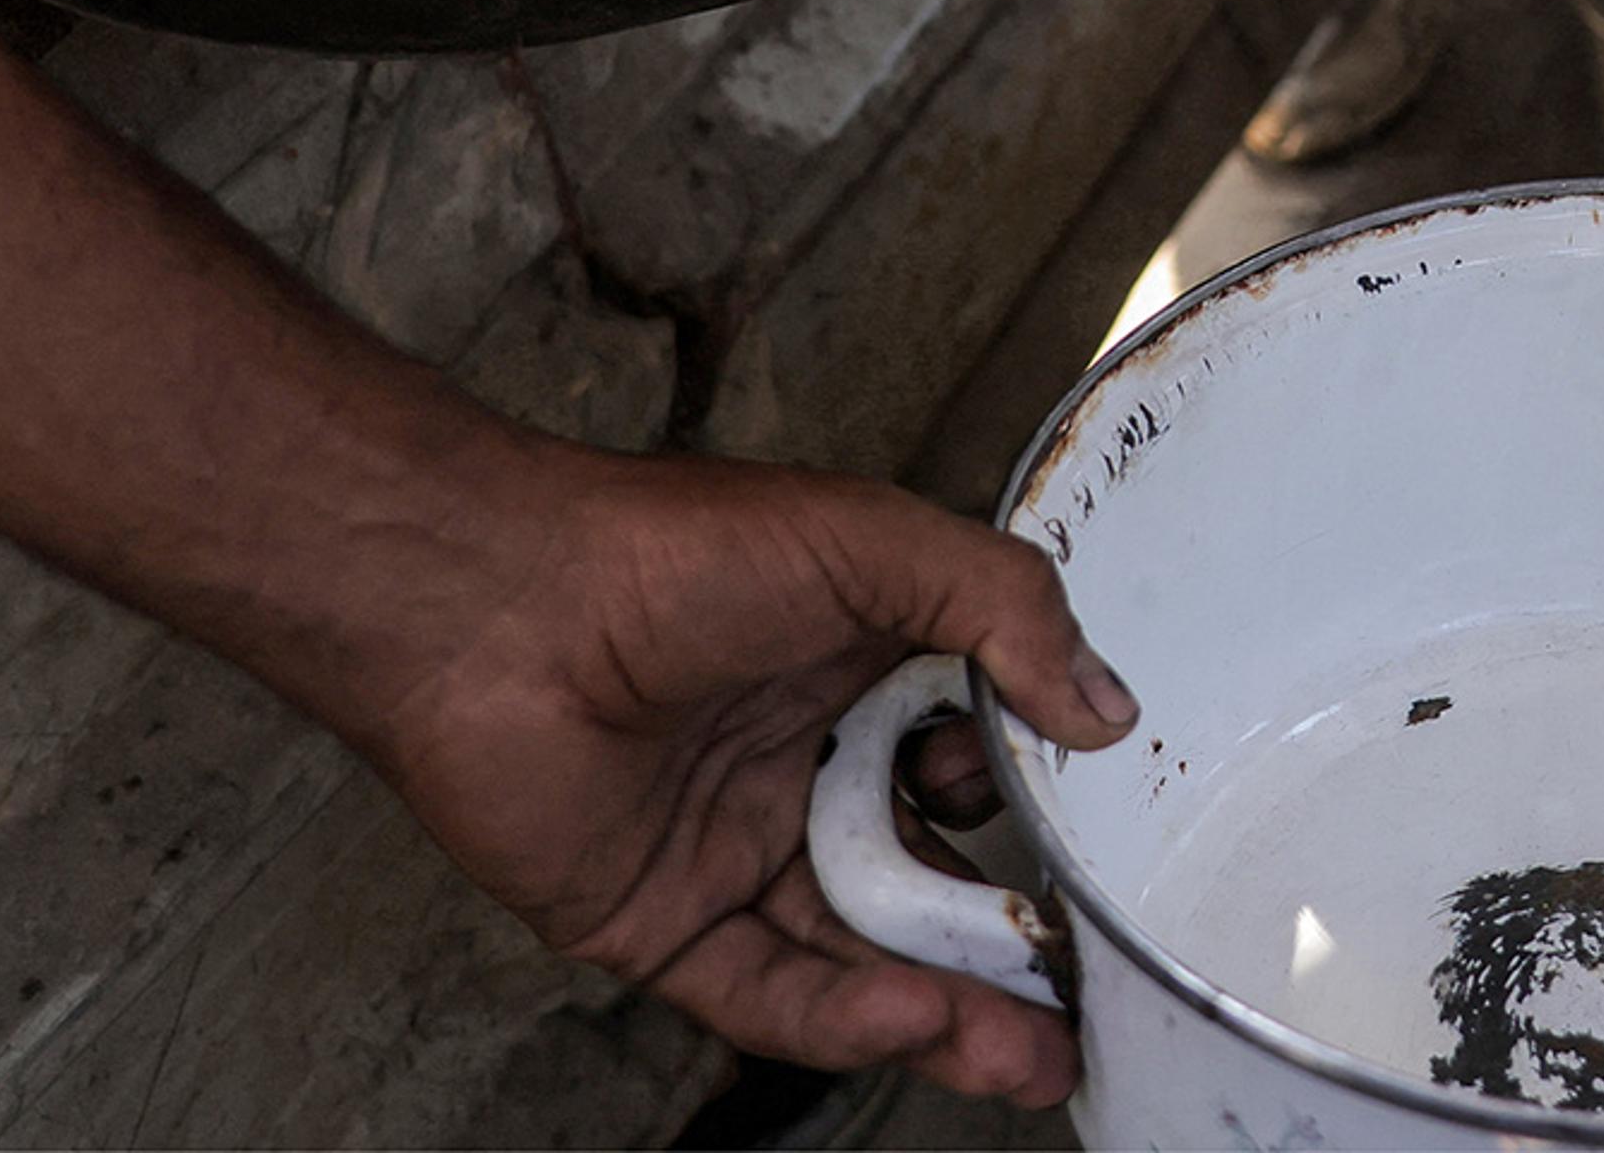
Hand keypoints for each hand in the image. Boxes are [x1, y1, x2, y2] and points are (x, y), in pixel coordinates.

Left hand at [364, 441, 1135, 1104]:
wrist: (498, 611)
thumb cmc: (674, 548)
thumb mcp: (874, 545)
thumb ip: (1003, 611)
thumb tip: (1105, 709)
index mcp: (863, 660)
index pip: (975, 752)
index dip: (1032, 803)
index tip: (1099, 853)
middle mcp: (806, 758)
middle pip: (928, 875)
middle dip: (1007, 945)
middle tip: (1081, 996)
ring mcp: (738, 848)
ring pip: (862, 954)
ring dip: (949, 1009)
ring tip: (1034, 1058)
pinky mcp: (666, 924)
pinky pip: (769, 991)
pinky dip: (844, 1015)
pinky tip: (914, 1019)